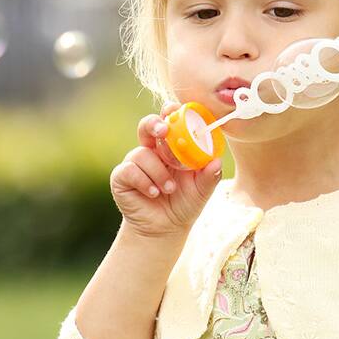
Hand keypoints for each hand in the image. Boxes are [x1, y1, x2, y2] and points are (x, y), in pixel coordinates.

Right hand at [110, 102, 223, 238]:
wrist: (164, 229)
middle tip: (163, 130)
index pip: (169, 121)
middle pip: (147, 125)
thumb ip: (209, 176)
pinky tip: (153, 193)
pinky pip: (130, 170)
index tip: (176, 109)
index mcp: (171, 147)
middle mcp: (151, 150)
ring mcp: (135, 162)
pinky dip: (145, 181)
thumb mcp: (201, 191)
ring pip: (142, 153)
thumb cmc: (183, 204)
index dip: (170, 111)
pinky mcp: (122, 177)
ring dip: (158, 171)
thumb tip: (217, 161)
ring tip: (168, 189)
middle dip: (154, 124)